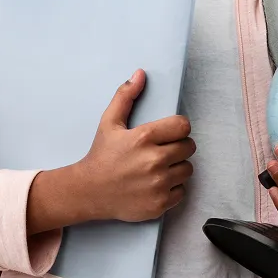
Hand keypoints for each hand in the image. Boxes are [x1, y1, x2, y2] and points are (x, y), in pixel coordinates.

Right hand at [34, 69, 192, 227]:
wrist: (89, 191)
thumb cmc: (101, 155)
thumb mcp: (109, 123)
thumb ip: (125, 96)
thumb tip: (140, 74)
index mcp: (144, 138)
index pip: (183, 126)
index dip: (178, 128)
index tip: (169, 133)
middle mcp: (153, 161)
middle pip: (189, 147)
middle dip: (178, 147)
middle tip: (162, 150)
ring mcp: (158, 184)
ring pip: (187, 169)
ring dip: (177, 167)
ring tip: (160, 167)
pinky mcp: (159, 203)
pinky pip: (182, 191)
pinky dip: (172, 188)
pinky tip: (157, 184)